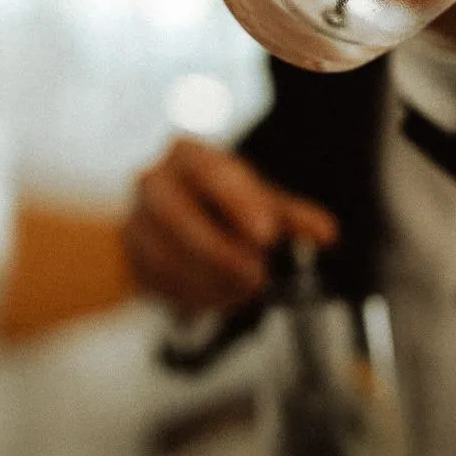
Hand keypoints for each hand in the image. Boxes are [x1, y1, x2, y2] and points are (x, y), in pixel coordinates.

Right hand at [125, 137, 337, 313]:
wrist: (162, 218)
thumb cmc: (217, 202)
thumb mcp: (258, 201)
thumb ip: (291, 216)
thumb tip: (327, 234)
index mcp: (188, 155)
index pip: (213, 174)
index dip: (240, 204)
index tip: (268, 234)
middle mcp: (154, 180)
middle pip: (178, 217)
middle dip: (220, 253)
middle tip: (257, 277)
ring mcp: (135, 219)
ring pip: (165, 256)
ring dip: (209, 281)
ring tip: (244, 291)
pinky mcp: (129, 256)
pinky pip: (157, 282)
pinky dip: (192, 296)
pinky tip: (219, 299)